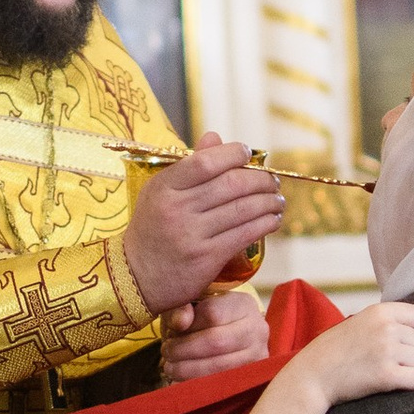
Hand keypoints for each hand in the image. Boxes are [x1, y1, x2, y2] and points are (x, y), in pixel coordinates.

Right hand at [123, 135, 284, 311]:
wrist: (135, 277)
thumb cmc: (152, 230)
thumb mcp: (159, 193)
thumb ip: (188, 166)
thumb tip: (215, 136)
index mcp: (164, 187)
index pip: (205, 162)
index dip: (232, 154)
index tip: (248, 154)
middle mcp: (177, 208)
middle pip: (231, 185)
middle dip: (260, 180)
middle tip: (273, 180)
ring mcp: (191, 234)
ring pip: (243, 210)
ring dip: (268, 202)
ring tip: (278, 200)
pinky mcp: (206, 258)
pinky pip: (244, 234)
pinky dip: (265, 224)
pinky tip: (273, 220)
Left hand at [161, 285, 271, 382]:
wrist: (229, 338)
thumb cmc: (204, 320)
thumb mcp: (189, 306)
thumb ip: (179, 308)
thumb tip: (180, 323)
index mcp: (243, 304)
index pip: (212, 313)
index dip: (187, 325)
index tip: (171, 331)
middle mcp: (257, 329)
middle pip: (217, 341)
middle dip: (184, 349)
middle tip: (166, 352)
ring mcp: (258, 356)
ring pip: (219, 366)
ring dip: (188, 370)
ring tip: (170, 367)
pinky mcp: (252, 379)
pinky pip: (221, 385)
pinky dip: (196, 384)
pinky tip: (180, 381)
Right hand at [294, 299, 413, 411]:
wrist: (312, 376)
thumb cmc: (332, 350)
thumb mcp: (357, 322)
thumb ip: (384, 319)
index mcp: (379, 312)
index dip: (409, 329)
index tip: (393, 339)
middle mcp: (386, 329)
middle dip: (406, 352)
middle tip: (381, 360)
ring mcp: (387, 352)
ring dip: (407, 368)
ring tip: (382, 370)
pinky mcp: (387, 376)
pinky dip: (411, 383)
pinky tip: (395, 383)